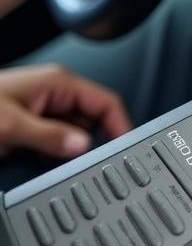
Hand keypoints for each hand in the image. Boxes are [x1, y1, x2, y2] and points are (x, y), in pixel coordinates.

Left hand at [0, 65, 131, 159]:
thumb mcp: (10, 124)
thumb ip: (49, 136)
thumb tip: (83, 146)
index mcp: (60, 83)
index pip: (107, 102)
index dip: (120, 125)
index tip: (126, 148)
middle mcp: (56, 92)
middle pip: (92, 121)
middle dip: (85, 143)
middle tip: (76, 162)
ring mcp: (46, 105)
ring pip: (74, 132)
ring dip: (64, 148)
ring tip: (43, 157)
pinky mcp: (34, 119)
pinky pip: (58, 137)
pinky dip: (53, 151)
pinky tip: (36, 157)